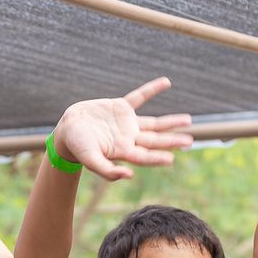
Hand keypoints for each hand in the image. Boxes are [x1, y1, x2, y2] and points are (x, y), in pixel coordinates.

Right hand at [51, 78, 193, 181]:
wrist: (67, 129)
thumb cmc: (77, 147)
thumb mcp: (90, 159)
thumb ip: (107, 170)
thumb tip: (129, 175)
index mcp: (123, 151)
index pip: (145, 155)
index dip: (157, 157)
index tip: (172, 158)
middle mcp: (129, 138)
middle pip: (155, 140)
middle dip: (172, 140)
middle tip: (190, 141)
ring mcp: (126, 123)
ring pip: (153, 122)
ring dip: (170, 121)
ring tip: (188, 120)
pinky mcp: (121, 107)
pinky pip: (139, 97)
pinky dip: (152, 89)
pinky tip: (166, 82)